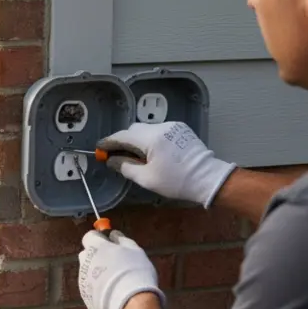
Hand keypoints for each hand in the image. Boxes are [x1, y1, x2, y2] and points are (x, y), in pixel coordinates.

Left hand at [77, 229, 166, 308]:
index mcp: (95, 247)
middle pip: (87, 254)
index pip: (89, 236)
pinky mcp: (86, 298)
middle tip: (114, 262)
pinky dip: (99, 289)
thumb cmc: (135, 272)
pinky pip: (91, 289)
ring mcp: (83, 281)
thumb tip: (114, 234)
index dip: (99, 239)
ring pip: (88, 272)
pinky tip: (113, 293)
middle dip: (97, 256)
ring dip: (98, 273)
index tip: (110, 243)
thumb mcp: (134, 250)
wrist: (130, 303)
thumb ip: (122, 240)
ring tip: (116, 281)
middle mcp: (85, 262)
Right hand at [96, 122, 236, 207]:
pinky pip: (158, 130)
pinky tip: (152, 152)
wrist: (208, 179)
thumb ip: (125, 167)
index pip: (123, 136)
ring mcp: (172, 126)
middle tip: (115, 155)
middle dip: (123, 141)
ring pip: (146, 129)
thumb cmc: (177, 182)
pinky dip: (150, 139)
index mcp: (151, 139)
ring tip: (135, 156)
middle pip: (134, 130)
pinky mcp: (180, 129)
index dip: (109, 142)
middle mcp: (161, 127)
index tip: (99, 149)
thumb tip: (111, 160)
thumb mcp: (147, 179)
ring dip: (137, 140)